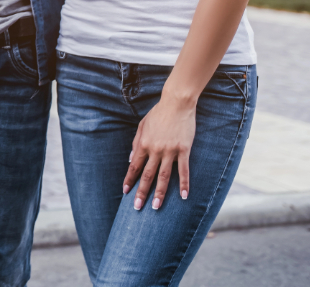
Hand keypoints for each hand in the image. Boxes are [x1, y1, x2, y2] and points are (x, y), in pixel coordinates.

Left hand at [123, 96, 195, 211]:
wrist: (176, 103)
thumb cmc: (158, 114)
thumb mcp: (142, 126)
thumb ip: (136, 143)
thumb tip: (131, 160)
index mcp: (143, 144)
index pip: (134, 166)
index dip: (129, 180)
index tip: (125, 192)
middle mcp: (155, 150)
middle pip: (147, 175)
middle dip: (142, 192)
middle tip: (137, 208)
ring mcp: (170, 151)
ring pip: (163, 176)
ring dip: (160, 193)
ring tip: (156, 207)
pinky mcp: (184, 150)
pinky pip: (183, 170)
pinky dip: (183, 184)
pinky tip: (183, 196)